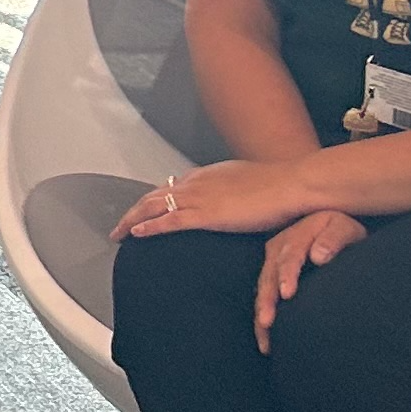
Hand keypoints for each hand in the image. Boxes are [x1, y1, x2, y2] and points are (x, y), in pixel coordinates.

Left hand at [116, 159, 324, 243]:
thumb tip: (232, 202)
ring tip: (118, 233)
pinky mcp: (206, 214)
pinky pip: (168, 221)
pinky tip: (136, 235)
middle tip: (119, 226)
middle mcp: (197, 183)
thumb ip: (234, 193)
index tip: (142, 210)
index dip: (153, 200)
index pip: (171, 187)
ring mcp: (199, 198)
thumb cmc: (279, 188)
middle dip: (133, 211)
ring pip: (153, 208)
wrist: (292, 185)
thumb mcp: (249, 186)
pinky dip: (149, 228)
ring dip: (132, 221)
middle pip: (153, 196)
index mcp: (207, 176)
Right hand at [252, 210, 367, 348]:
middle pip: (269, 275)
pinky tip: (266, 336)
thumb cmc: (342, 230)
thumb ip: (334, 238)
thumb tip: (318, 257)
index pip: (290, 256)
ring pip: (262, 287)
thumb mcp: (344, 227)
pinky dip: (262, 314)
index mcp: (297, 235)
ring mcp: (272, 261)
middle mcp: (279, 247)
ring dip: (261, 311)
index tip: (287, 294)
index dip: (286, 275)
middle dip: (266, 299)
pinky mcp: (272, 274)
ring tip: (264, 335)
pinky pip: (263, 294)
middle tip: (266, 322)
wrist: (334, 229)